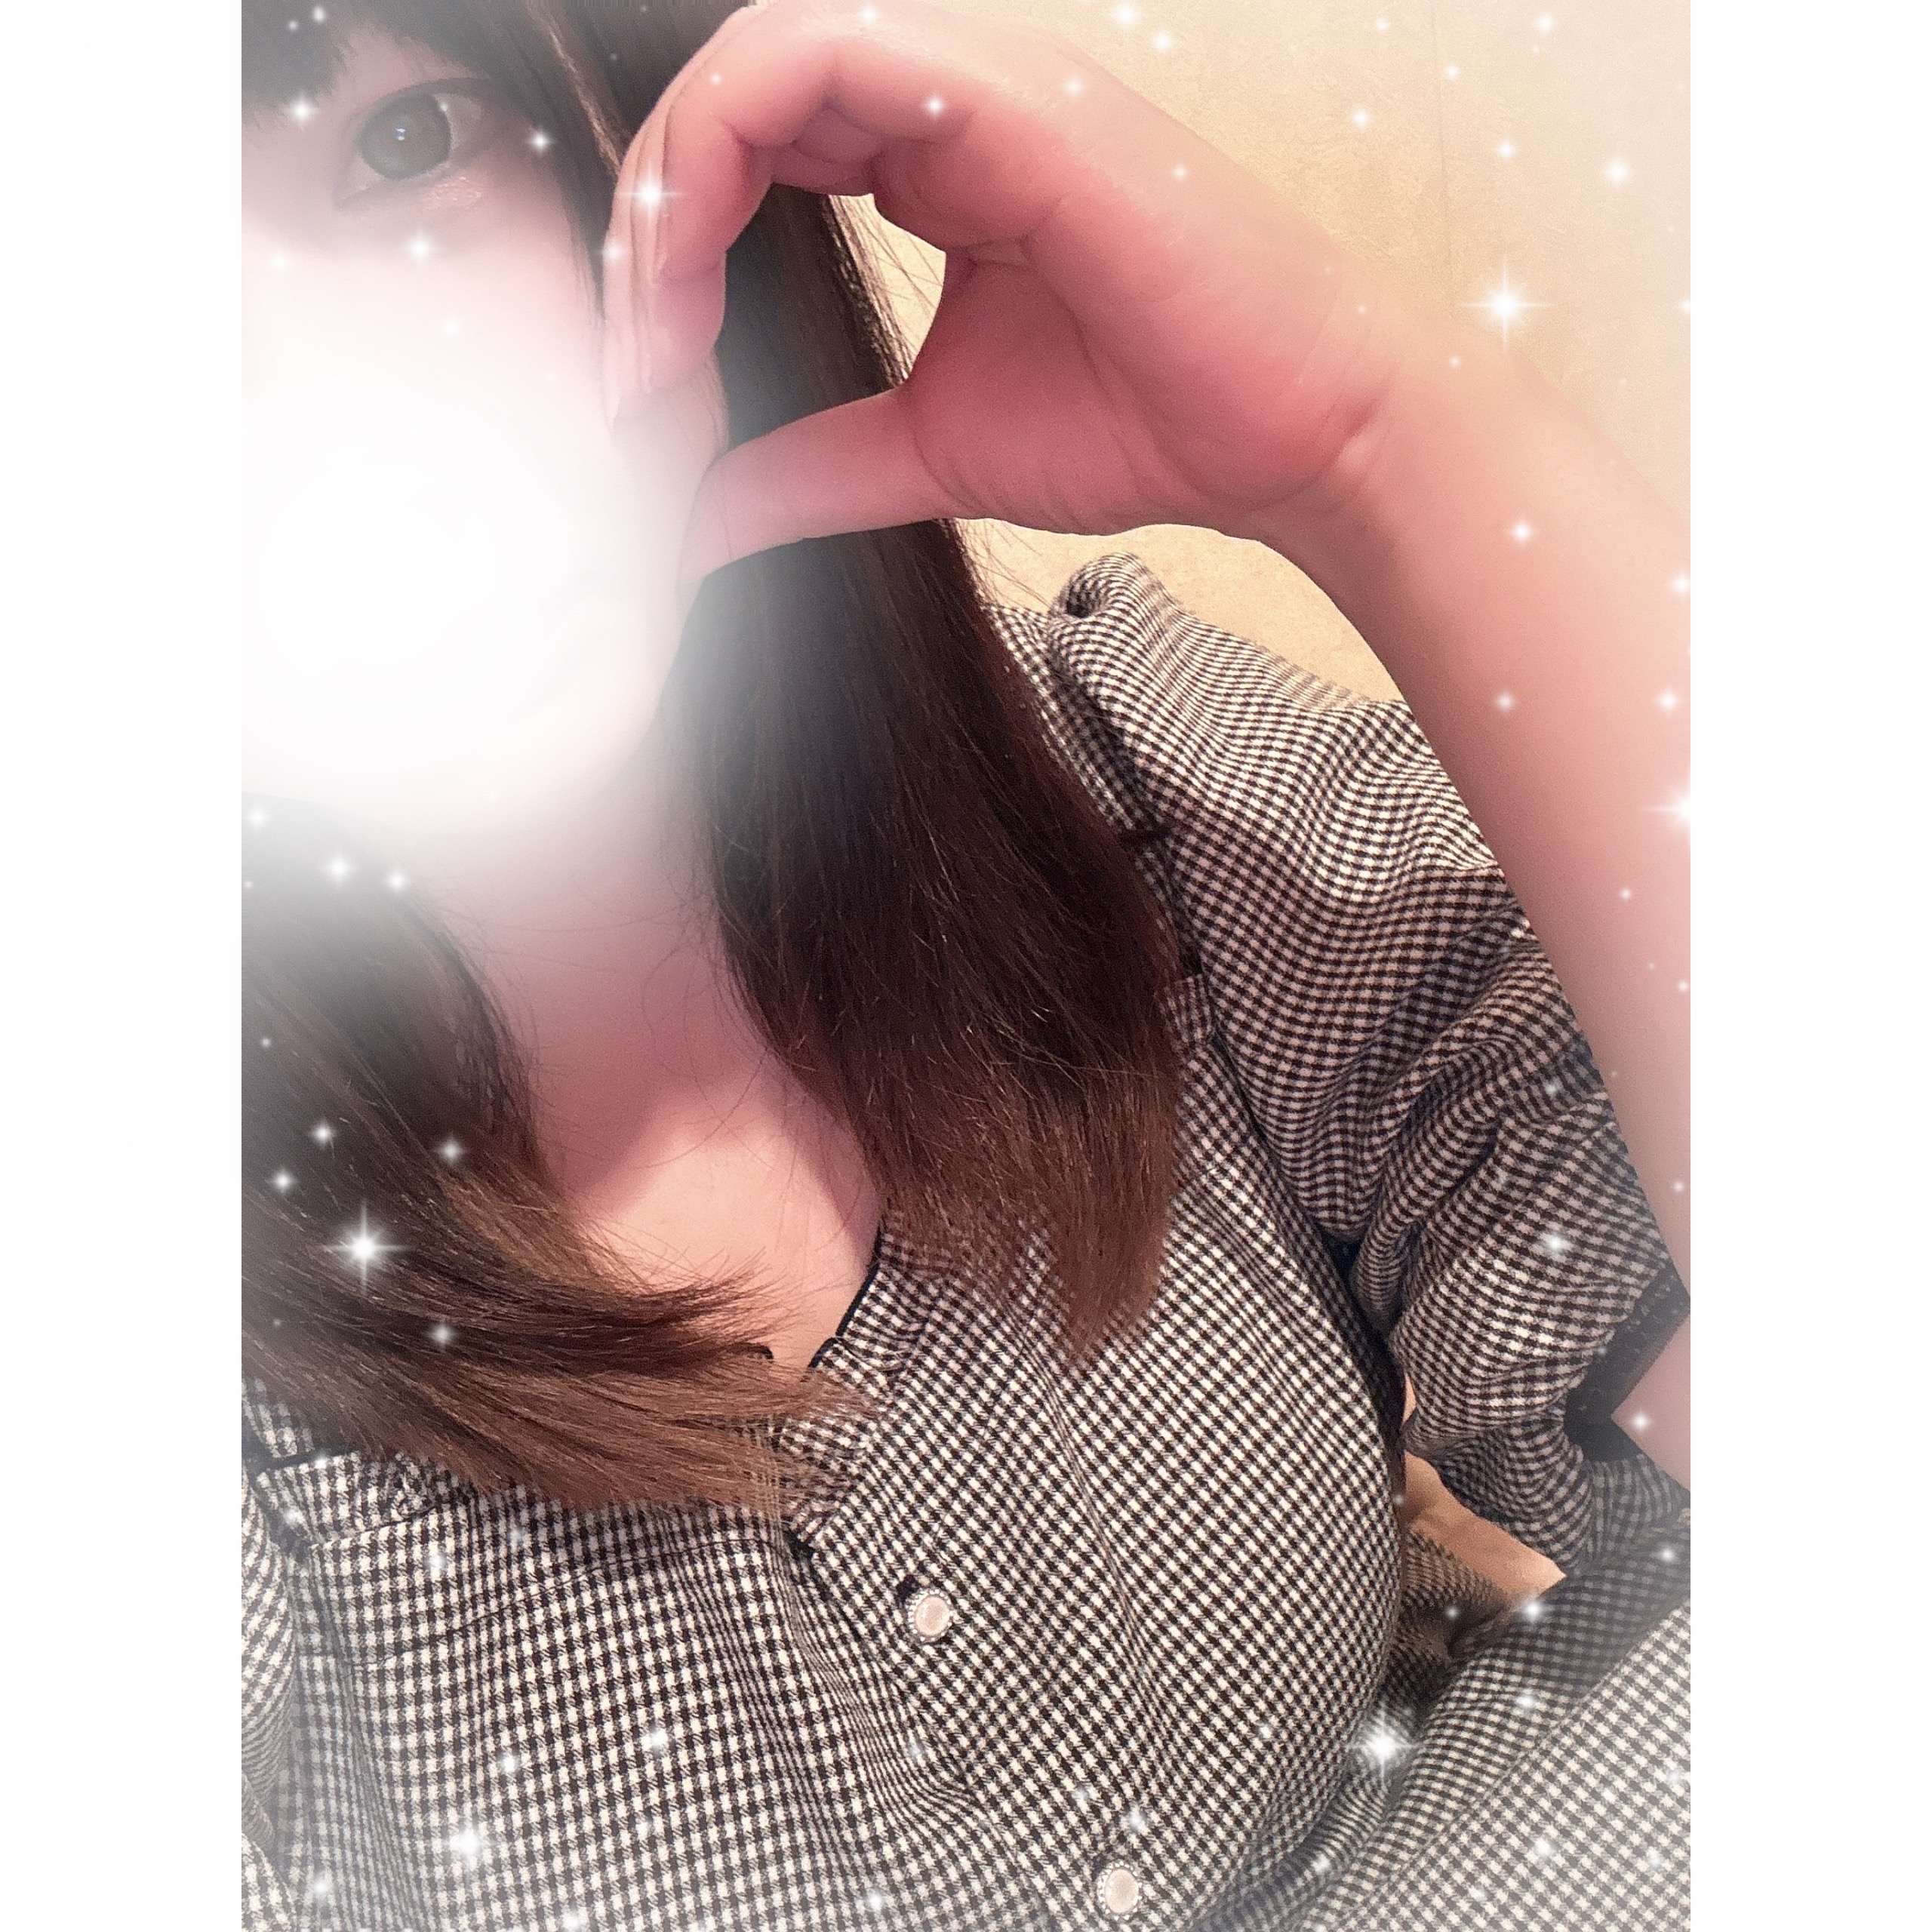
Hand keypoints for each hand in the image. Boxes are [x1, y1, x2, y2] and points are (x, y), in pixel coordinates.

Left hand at [600, 0, 1438, 589]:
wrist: (1291, 438)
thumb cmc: (1145, 423)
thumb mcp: (926, 453)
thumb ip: (808, 471)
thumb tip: (696, 523)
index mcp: (928, 158)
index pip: (745, 152)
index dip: (665, 261)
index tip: (645, 393)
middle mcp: (941, 98)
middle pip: (724, 101)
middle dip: (641, 234)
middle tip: (626, 370)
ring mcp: (975, 80)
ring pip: (746, 61)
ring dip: (664, 193)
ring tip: (650, 331)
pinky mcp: (1004, 94)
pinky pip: (806, 59)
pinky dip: (715, 155)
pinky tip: (695, 276)